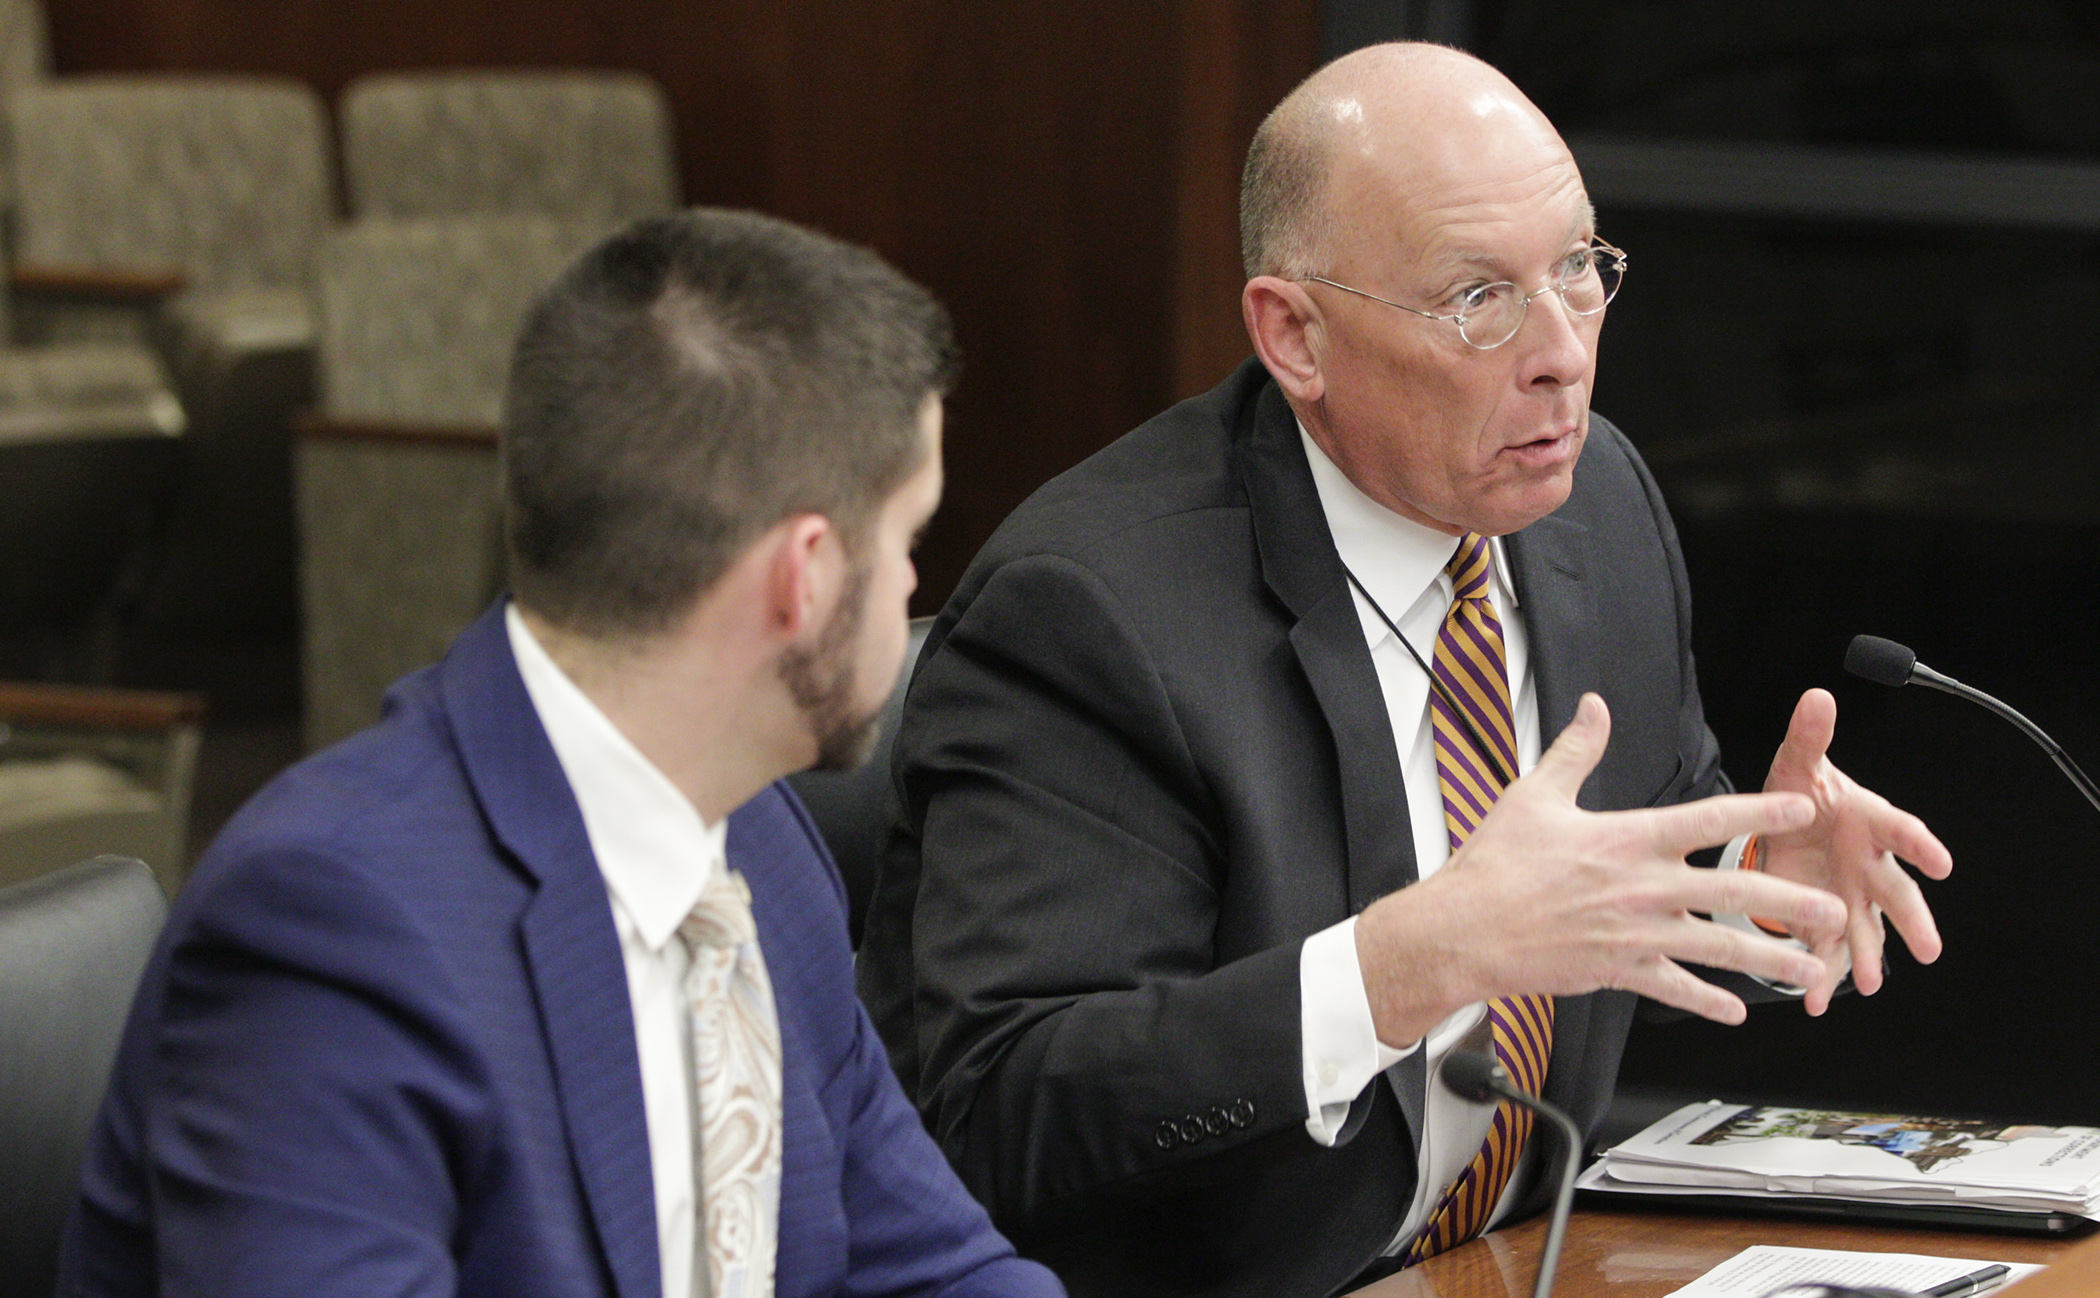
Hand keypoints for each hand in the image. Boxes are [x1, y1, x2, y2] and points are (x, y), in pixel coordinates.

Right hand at [1355, 693, 1850, 1047]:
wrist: (1463, 930)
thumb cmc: (1493, 865)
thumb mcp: (1533, 795)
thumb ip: (1575, 751)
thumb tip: (1595, 708)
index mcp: (1626, 839)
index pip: (1709, 818)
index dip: (1761, 811)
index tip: (1804, 806)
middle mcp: (1641, 887)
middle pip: (1733, 889)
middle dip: (1791, 901)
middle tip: (1835, 910)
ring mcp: (1634, 934)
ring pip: (1718, 948)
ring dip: (1770, 959)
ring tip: (1811, 967)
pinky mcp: (1617, 971)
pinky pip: (1674, 988)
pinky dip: (1708, 1001)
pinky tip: (1735, 1008)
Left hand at [1754, 688, 1952, 996]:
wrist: (1783, 826)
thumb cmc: (1801, 792)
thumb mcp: (1797, 763)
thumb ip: (1809, 735)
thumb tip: (1817, 696)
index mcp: (1870, 821)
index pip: (1902, 830)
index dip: (1920, 845)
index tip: (1940, 861)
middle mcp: (1869, 864)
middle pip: (1898, 894)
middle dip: (1912, 921)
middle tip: (1928, 949)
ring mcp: (1851, 897)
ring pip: (1868, 931)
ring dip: (1870, 957)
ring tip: (1871, 983)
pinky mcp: (1825, 920)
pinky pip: (1828, 953)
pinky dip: (1823, 977)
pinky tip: (1814, 1001)